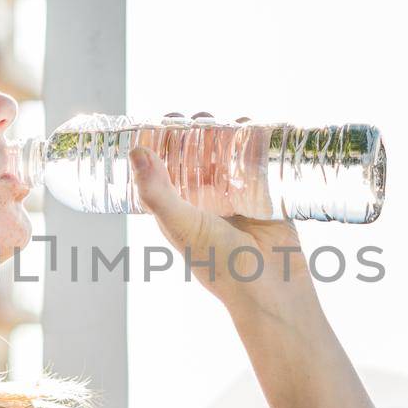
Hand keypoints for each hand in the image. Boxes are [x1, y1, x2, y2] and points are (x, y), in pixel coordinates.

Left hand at [129, 112, 321, 321]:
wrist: (272, 291)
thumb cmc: (221, 266)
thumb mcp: (181, 226)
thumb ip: (157, 192)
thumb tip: (135, 151)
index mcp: (179, 206)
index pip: (165, 164)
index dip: (163, 139)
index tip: (166, 117)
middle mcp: (206, 199)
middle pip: (199, 153)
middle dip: (200, 130)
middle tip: (203, 116)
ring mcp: (237, 196)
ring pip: (231, 154)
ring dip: (232, 133)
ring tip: (235, 119)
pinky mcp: (267, 196)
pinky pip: (262, 163)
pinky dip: (262, 144)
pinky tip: (262, 128)